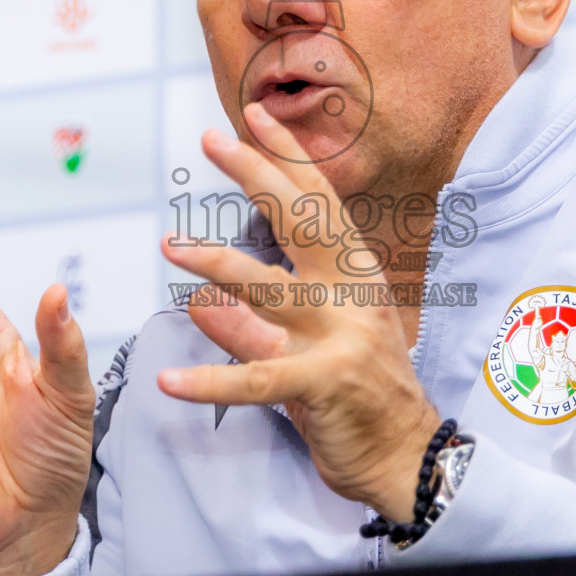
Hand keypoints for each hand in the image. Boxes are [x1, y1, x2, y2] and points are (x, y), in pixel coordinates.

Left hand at [158, 105, 441, 522]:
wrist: (406, 459)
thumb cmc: (359, 397)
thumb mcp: (309, 347)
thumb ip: (255, 324)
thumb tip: (199, 302)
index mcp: (354, 276)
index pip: (320, 203)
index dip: (287, 157)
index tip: (254, 117)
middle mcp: (350, 295)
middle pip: (302, 222)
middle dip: (256, 176)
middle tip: (214, 141)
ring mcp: (340, 337)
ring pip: (271, 290)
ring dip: (217, 266)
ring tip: (169, 246)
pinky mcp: (323, 384)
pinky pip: (256, 381)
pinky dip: (210, 381)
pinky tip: (169, 378)